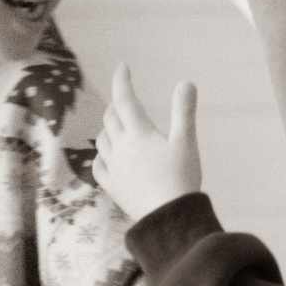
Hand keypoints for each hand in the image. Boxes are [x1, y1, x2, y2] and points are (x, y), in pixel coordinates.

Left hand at [95, 65, 200, 218]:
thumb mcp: (186, 141)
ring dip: (108, 127)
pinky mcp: (114, 187)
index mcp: (139, 134)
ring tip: (117, 124)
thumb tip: (186, 82)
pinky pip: (98, 166)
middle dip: (116, 104)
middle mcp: (121, 148)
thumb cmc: (180, 178)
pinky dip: (101, 155)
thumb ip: (184, 111)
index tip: (122, 67)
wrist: (169, 218)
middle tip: (125, 99)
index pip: (125, 100)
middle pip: (111, 118)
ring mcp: (115, 168)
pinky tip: (106, 157)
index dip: (122, 81)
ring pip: (102, 140)